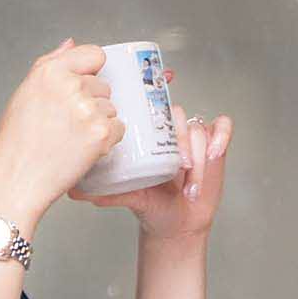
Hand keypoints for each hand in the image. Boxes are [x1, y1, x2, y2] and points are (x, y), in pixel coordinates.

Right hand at [0, 40, 122, 219]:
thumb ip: (50, 63)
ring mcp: (89, 110)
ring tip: (73, 137)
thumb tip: (71, 43)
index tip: (84, 85)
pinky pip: (119, 128)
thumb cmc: (17, 143)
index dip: (91, 71)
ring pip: (111, 108)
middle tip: (68, 122)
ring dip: (99, 122)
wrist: (18, 180)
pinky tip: (85, 148)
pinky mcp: (101, 133)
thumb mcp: (25, 93)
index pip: (94, 54)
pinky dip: (108, 139)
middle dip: (92, 102)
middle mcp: (71, 87)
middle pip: (103, 85)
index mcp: (50, 72)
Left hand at [72, 67, 231, 241]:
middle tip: (179, 163)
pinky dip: (220, 138)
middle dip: (181, 138)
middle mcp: (169, 129)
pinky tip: (213, 154)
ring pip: (198, 128)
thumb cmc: (149, 203)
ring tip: (189, 178)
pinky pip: (222, 130)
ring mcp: (193, 136)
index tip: (166, 75)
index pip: (151, 102)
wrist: (175, 223)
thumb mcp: (126, 195)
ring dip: (197, 153)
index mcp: (146, 133)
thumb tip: (75, 192)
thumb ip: (105, 193)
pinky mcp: (215, 145)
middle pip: (176, 114)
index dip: (158, 83)